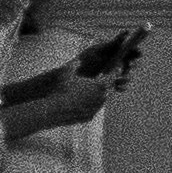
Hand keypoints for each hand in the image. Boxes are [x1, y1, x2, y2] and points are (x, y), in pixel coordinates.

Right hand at [11, 34, 145, 122]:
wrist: (49, 111)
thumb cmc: (58, 89)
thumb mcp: (67, 71)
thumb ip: (76, 63)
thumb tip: (78, 54)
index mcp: (99, 84)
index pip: (114, 74)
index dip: (118, 68)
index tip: (122, 63)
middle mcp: (100, 98)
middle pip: (107, 87)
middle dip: (105, 80)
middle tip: (104, 75)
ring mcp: (94, 110)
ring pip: (99, 98)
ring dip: (95, 93)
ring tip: (89, 88)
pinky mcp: (87, 118)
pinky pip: (90, 108)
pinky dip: (87, 103)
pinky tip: (79, 101)